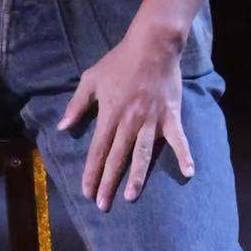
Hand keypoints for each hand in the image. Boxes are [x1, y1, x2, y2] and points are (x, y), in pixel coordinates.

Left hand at [57, 34, 194, 209]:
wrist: (152, 45)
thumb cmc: (119, 61)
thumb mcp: (91, 79)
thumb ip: (77, 105)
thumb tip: (62, 127)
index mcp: (110, 114)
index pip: (98, 149)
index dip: (91, 172)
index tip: (86, 191)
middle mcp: (129, 121)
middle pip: (117, 157)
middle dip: (109, 182)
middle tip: (102, 204)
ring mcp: (152, 120)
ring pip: (143, 154)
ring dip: (137, 176)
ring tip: (130, 196)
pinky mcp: (170, 116)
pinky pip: (178, 139)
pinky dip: (185, 155)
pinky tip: (189, 173)